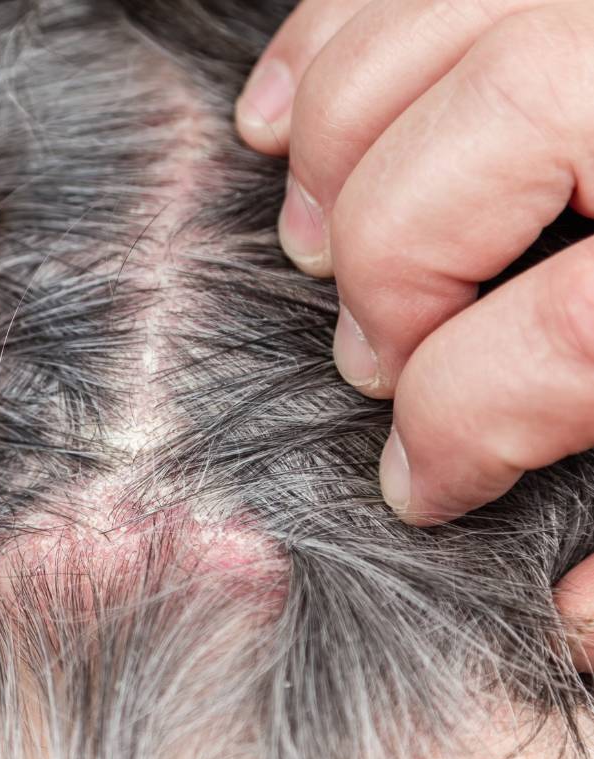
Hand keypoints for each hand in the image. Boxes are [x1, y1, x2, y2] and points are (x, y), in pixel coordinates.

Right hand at [235, 1, 593, 528]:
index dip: (454, 430)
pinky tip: (284, 115)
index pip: (564, 335)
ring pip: (419, 36)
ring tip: (309, 244)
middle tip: (369, 361)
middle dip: (384, 279)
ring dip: (329, 155)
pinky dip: (325, 39)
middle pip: (473, 152)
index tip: (421, 484)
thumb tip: (573, 609)